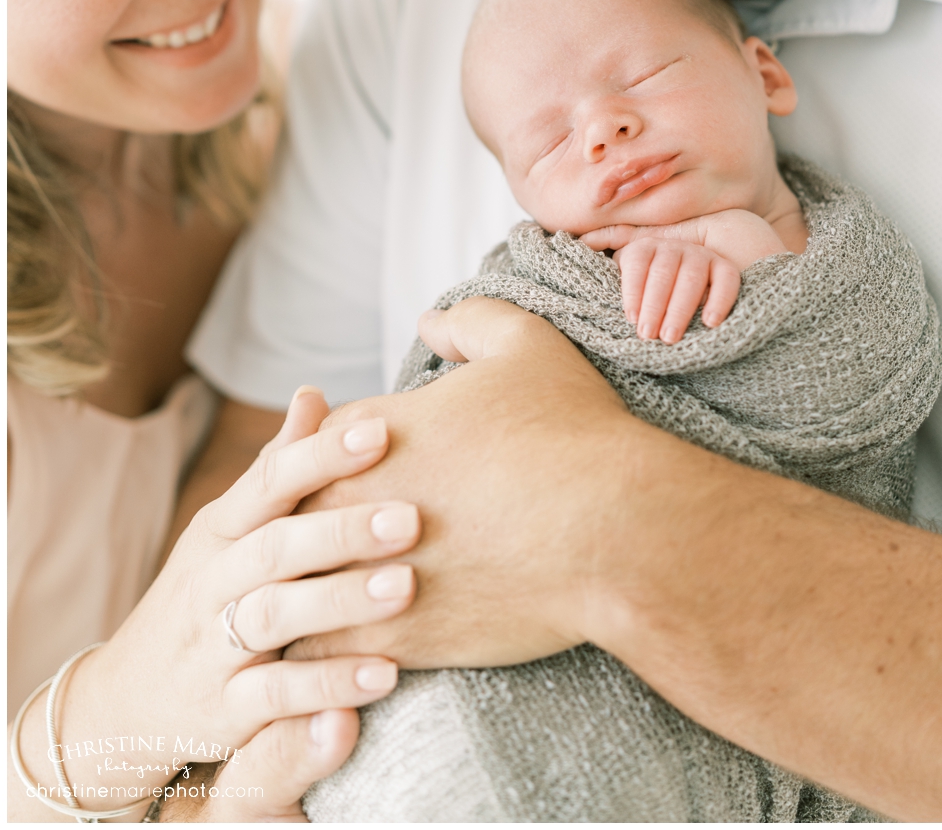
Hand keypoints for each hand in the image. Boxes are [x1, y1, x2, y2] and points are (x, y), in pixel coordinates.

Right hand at [36, 391, 415, 810]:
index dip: (321, 456)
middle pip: (273, 549)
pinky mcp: (224, 710)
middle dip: (342, 531)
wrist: (122, 705)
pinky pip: (275, 698)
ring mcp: (215, 648)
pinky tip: (385, 675)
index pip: (268, 484)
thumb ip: (275, 470)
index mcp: (222, 532)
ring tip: (407, 589)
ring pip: (273, 619)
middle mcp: (214, 584)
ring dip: (341, 603)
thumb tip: (314, 395)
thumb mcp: (228, 531)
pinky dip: (327, 689)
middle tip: (412, 518)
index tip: (382, 431)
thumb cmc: (206, 596)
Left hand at [291, 297, 638, 668]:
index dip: (321, 464)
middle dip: (299, 539)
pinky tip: (348, 660)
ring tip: (312, 618)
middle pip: (284, 525)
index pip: (303, 450)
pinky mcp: (387, 641)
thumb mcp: (528, 348)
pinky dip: (328, 662)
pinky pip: (324, 660)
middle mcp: (345, 506)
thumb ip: (473, 323)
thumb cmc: (573, 433)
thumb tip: (432, 322)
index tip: (348, 482)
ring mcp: (359, 578)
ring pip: (292, 600)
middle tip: (314, 553)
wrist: (613, 528)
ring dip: (301, 608)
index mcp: (364, 435)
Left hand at [581, 212, 789, 338]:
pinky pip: (727, 280)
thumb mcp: (629, 274)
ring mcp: (703, 255)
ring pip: (691, 277)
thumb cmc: (652, 287)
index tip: (630, 319)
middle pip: (663, 272)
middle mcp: (675, 246)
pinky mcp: (727, 267)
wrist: (708, 258)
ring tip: (671, 337)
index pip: (637, 262)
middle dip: (654, 305)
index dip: (632, 291)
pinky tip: (710, 323)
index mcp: (647, 246)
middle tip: (648, 335)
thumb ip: (609, 259)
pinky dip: (719, 300)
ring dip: (680, 308)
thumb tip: (579, 243)